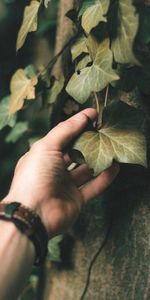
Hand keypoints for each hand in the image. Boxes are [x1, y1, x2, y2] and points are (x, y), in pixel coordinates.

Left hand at [3, 109, 118, 236]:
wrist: (34, 213)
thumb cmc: (35, 176)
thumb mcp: (47, 146)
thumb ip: (66, 129)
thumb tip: (85, 115)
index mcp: (43, 156)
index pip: (63, 137)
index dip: (77, 126)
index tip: (94, 116)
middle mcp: (54, 170)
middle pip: (75, 154)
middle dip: (89, 143)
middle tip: (104, 132)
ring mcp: (65, 186)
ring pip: (86, 170)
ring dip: (98, 161)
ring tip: (111, 149)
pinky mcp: (76, 200)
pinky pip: (93, 187)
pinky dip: (105, 178)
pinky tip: (115, 167)